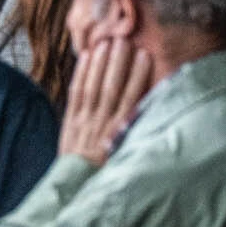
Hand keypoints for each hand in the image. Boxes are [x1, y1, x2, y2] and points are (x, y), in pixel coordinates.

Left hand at [59, 39, 155, 165]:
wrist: (79, 186)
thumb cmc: (109, 169)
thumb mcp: (128, 153)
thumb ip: (137, 129)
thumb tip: (154, 107)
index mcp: (121, 132)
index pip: (131, 98)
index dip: (138, 75)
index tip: (145, 55)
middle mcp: (103, 124)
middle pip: (111, 88)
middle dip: (118, 63)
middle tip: (124, 40)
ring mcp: (85, 121)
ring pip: (93, 88)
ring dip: (99, 64)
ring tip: (106, 42)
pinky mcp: (71, 120)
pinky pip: (75, 94)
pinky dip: (80, 74)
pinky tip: (85, 57)